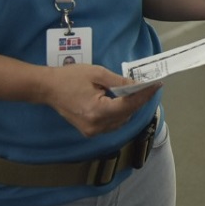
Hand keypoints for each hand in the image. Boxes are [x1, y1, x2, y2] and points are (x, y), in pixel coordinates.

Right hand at [38, 64, 158, 137]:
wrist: (47, 88)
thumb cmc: (70, 77)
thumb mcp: (97, 74)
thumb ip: (119, 81)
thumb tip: (137, 86)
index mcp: (97, 111)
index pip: (128, 105)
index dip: (144, 95)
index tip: (157, 85)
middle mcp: (96, 126)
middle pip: (126, 114)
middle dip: (138, 100)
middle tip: (147, 86)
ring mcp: (92, 131)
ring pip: (120, 121)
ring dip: (129, 107)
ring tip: (134, 92)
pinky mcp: (89, 131)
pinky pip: (112, 123)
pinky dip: (119, 113)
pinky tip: (120, 101)